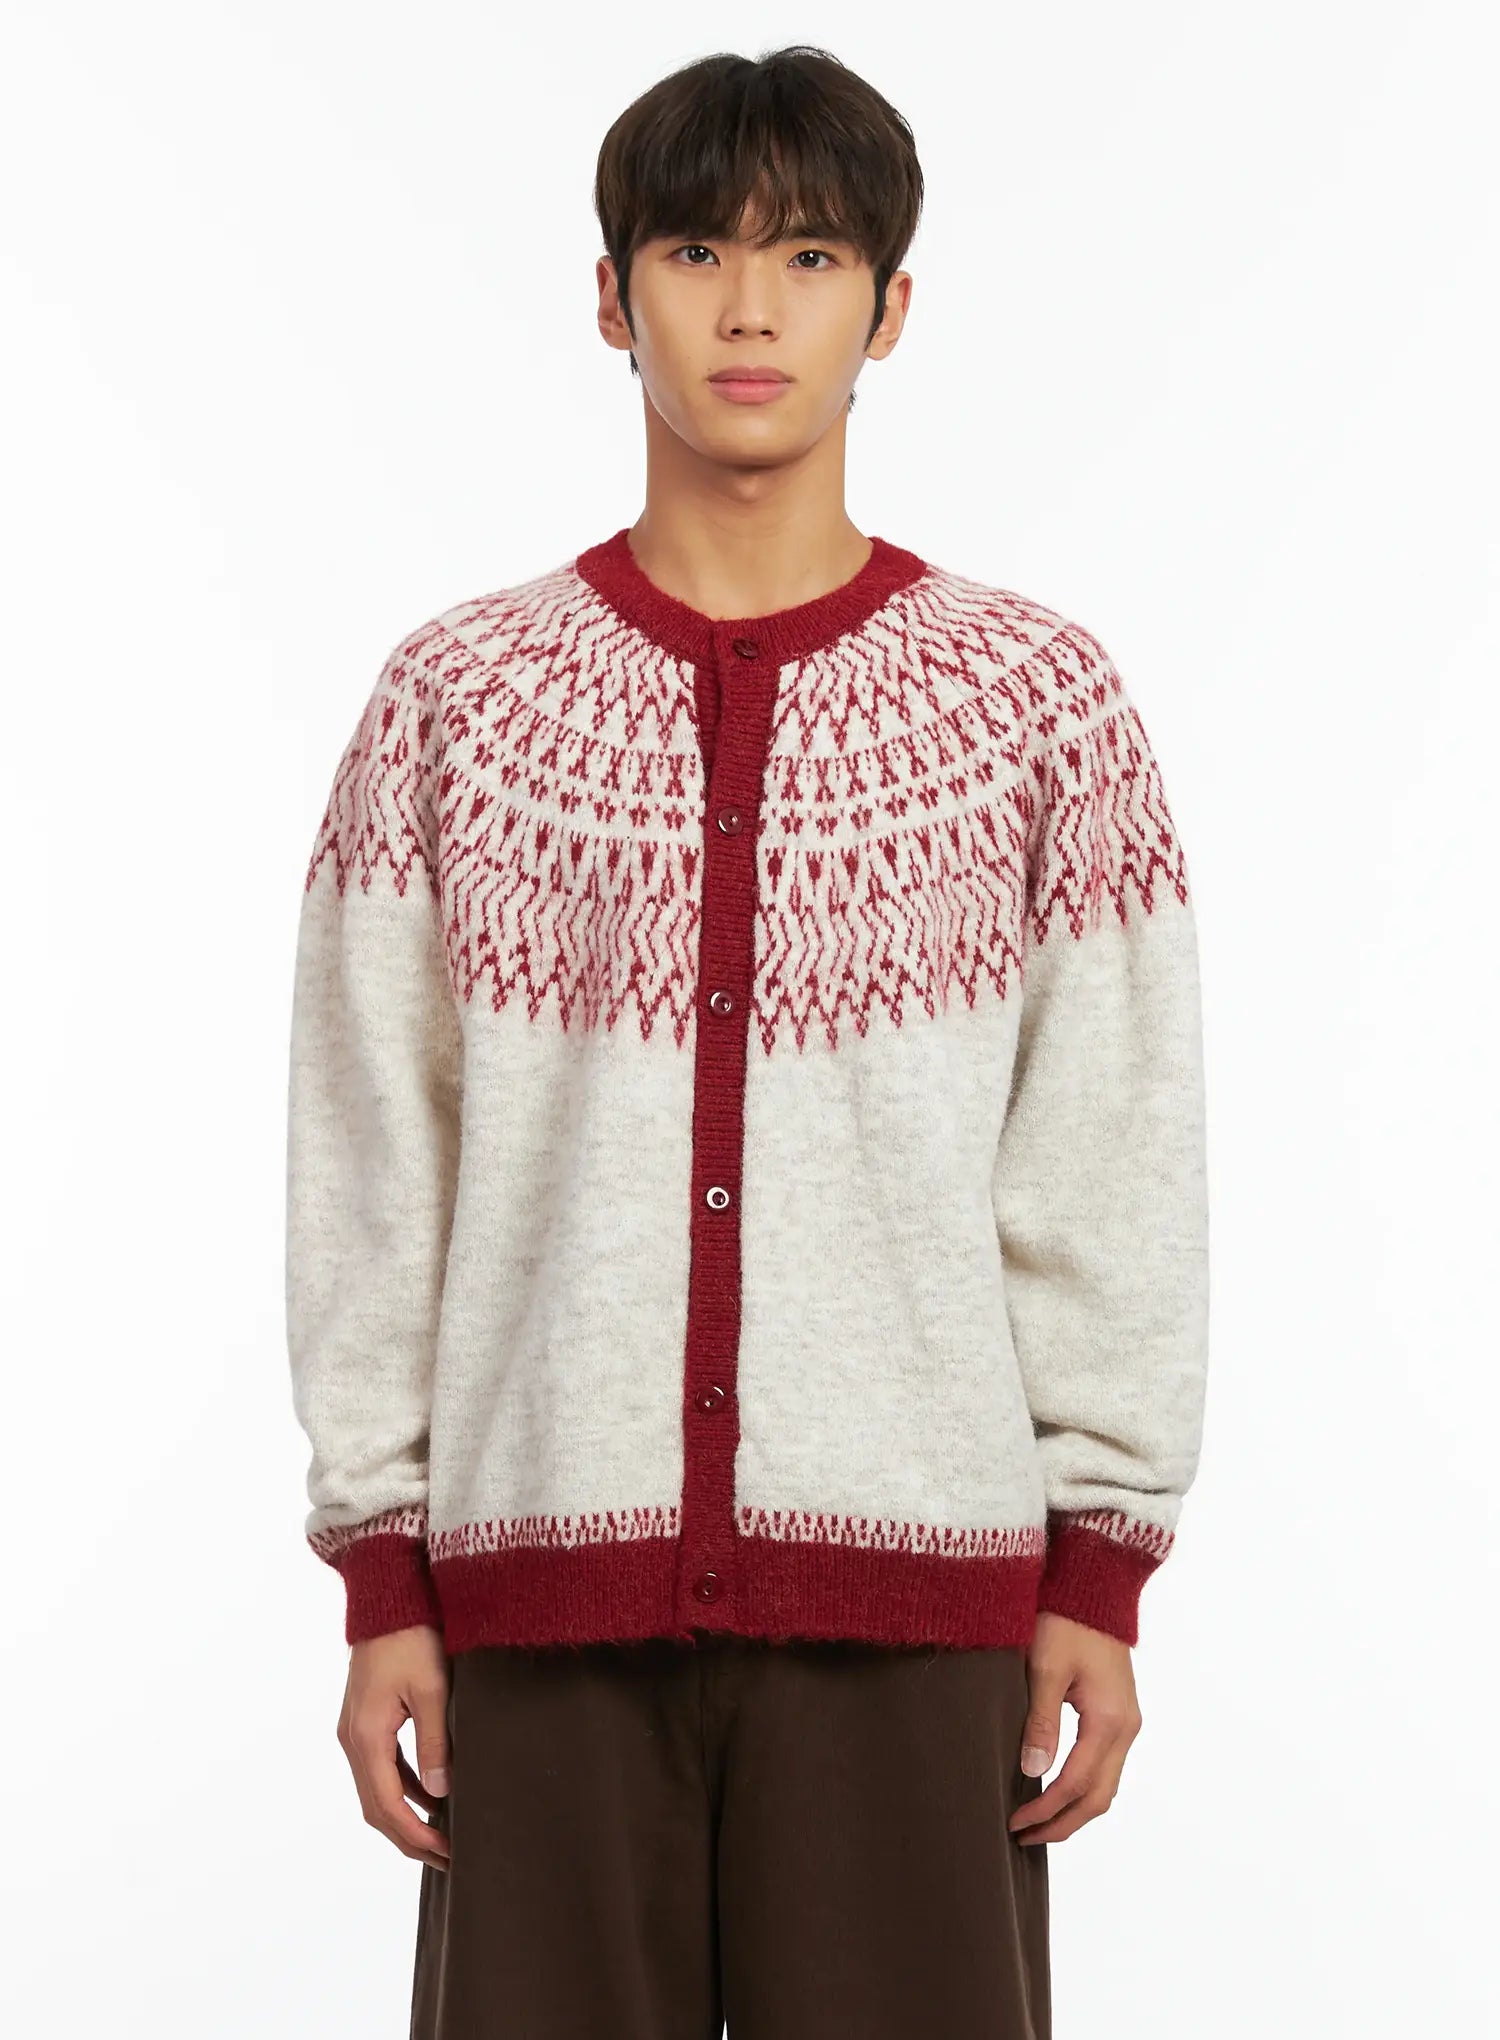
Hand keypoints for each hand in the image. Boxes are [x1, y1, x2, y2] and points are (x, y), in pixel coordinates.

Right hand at [336, 1624, 452, 1871]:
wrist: (388, 1599)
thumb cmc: (412, 1637)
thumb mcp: (432, 1689)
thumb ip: (435, 1743)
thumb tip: (439, 1794)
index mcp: (367, 1737)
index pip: (388, 1806)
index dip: (416, 1836)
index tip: (446, 1853)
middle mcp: (353, 1739)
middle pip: (376, 1807)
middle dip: (409, 1837)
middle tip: (446, 1857)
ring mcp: (355, 1729)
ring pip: (376, 1789)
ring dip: (405, 1815)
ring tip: (441, 1834)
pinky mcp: (364, 1719)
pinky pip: (381, 1767)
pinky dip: (402, 1788)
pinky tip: (429, 1794)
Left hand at [1007, 1611, 1142, 1844]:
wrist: (1093, 1587)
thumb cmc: (1066, 1620)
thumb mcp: (1046, 1668)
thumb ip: (1041, 1722)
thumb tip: (1033, 1773)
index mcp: (1109, 1720)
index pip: (1077, 1783)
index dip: (1046, 1810)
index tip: (1015, 1823)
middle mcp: (1125, 1727)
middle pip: (1099, 1797)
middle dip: (1063, 1823)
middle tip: (1024, 1836)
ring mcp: (1126, 1721)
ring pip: (1105, 1784)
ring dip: (1073, 1809)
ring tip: (1036, 1822)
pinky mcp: (1118, 1713)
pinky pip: (1105, 1765)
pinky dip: (1082, 1786)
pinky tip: (1054, 1788)